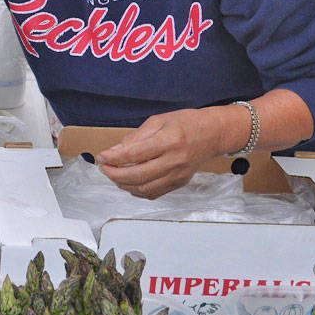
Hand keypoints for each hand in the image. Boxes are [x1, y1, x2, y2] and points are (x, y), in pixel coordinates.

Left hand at [95, 108, 225, 198]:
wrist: (213, 134)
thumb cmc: (187, 123)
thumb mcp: (158, 121)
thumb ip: (136, 137)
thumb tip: (114, 151)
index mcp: (168, 141)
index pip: (134, 154)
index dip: (113, 158)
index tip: (101, 157)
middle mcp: (174, 161)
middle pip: (137, 175)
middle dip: (114, 174)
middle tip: (103, 168)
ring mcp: (177, 175)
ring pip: (144, 189)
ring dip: (123, 185)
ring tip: (113, 175)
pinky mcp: (179, 184)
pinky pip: (154, 193)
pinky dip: (137, 191)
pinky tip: (128, 183)